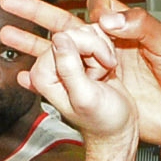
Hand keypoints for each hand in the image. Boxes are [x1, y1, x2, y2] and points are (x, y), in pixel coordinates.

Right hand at [0, 0, 160, 150]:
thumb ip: (140, 26)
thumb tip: (105, 21)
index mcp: (126, 30)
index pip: (94, 10)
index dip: (87, 16)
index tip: (96, 32)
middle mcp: (110, 48)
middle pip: (65, 27)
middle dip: (35, 13)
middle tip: (8, 1)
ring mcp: (104, 73)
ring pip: (60, 55)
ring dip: (32, 46)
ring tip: (6, 37)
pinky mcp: (102, 96)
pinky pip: (67, 85)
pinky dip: (44, 82)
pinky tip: (25, 80)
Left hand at [15, 18, 135, 144]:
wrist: (117, 127)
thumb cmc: (102, 121)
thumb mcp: (85, 97)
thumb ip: (69, 68)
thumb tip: (59, 40)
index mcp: (43, 75)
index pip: (63, 39)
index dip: (86, 50)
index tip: (95, 73)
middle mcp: (51, 65)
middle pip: (75, 33)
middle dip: (95, 51)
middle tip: (98, 77)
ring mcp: (66, 59)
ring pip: (87, 32)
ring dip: (102, 51)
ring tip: (101, 75)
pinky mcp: (81, 55)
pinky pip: (95, 36)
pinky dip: (106, 49)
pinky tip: (106, 69)